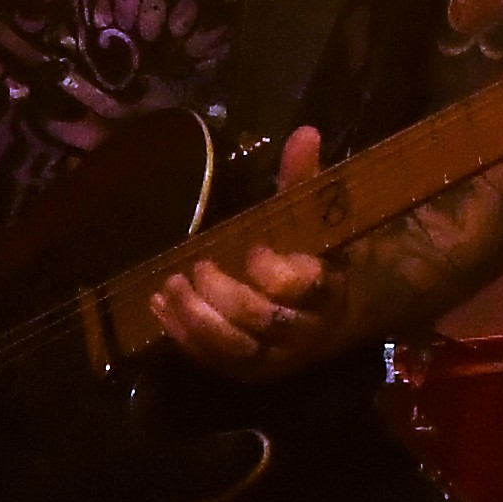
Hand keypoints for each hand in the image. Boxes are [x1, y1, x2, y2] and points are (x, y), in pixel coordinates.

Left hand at [150, 128, 347, 380]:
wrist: (341, 313)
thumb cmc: (321, 257)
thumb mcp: (318, 219)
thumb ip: (305, 180)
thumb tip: (304, 131)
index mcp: (326, 288)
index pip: (299, 287)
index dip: (270, 269)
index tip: (251, 246)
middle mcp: (304, 329)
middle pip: (259, 319)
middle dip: (221, 293)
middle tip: (197, 265)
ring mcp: (277, 355)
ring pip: (233, 345)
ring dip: (195, 316)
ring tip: (168, 287)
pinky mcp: (252, 370)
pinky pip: (215, 361)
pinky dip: (184, 337)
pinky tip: (161, 309)